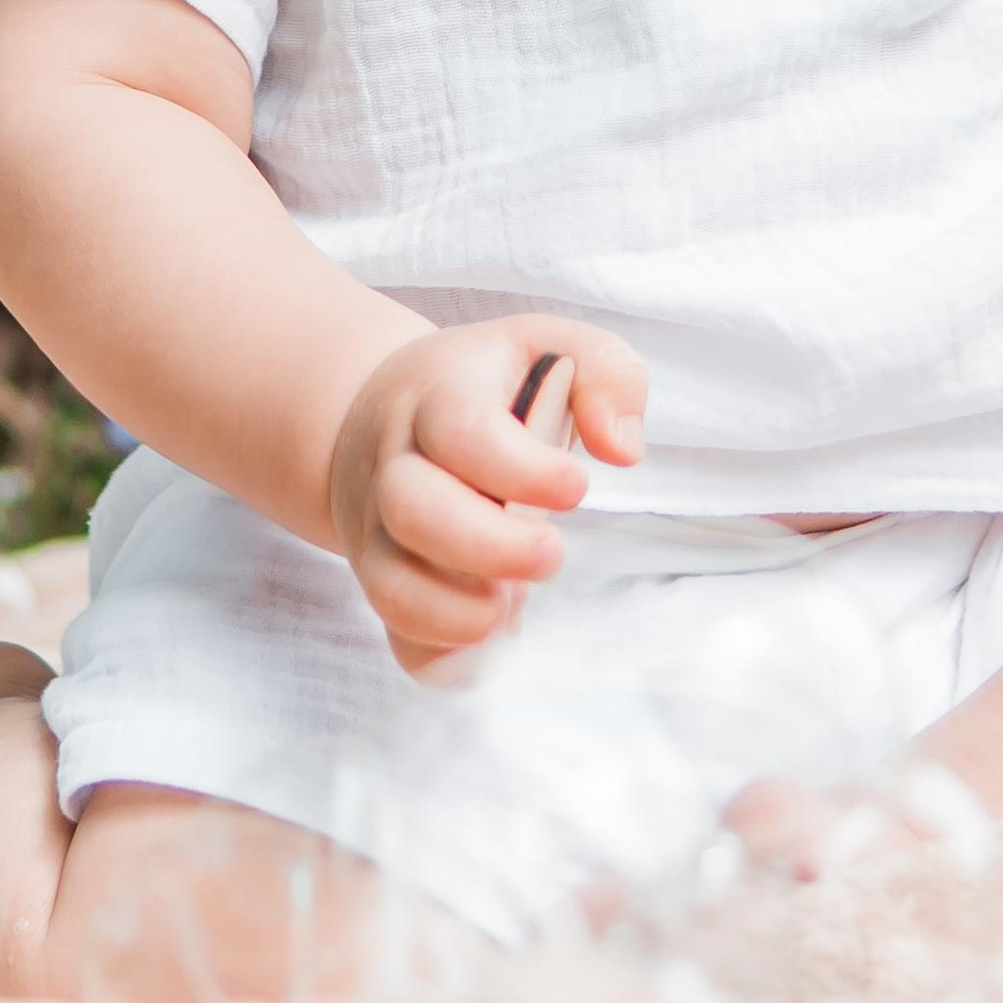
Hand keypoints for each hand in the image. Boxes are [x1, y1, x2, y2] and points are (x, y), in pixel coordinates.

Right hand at [326, 314, 645, 679]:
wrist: (381, 413)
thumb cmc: (485, 387)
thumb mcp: (548, 346)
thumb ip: (607, 374)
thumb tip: (623, 448)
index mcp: (438, 397)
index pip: (461, 430)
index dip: (521, 470)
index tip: (577, 486)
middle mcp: (394, 464)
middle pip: (412, 510)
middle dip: (491, 548)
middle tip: (552, 554)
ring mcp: (379, 530)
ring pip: (390, 585)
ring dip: (461, 612)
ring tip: (513, 600)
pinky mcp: (385, 585)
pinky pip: (399, 639)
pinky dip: (446, 656)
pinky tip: (492, 633)